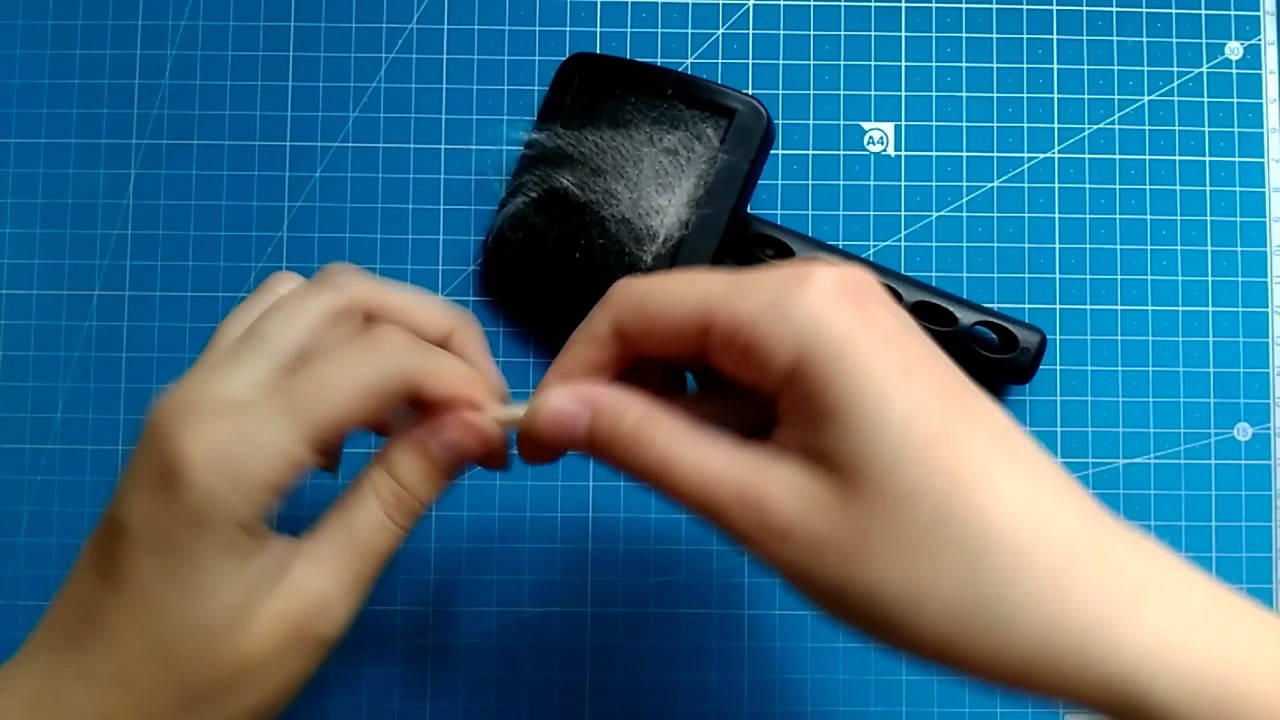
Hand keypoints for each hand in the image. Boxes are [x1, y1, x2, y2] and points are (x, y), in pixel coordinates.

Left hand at [0, 264, 511, 718]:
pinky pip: (269, 332)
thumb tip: (477, 426)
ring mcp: (187, 392)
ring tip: (426, 407)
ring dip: (382, 329)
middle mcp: (204, 392)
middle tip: (480, 403)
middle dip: (432, 330)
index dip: (458, 378)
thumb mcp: (314, 602)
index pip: (375, 355)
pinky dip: (334, 346)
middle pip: (342, 296)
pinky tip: (356, 422)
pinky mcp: (186, 409)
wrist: (80, 707)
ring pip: (304, 299)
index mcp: (233, 444)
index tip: (504, 433)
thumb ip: (396, 499)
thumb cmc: (197, 678)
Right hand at [516, 259, 1279, 718]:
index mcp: (796, 307)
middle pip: (679, 317)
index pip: (636, 306)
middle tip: (607, 478)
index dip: (573, 371)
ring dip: (684, 407)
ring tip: (707, 491)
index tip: (540, 446)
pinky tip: (755, 475)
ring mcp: (858, 320)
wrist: (1073, 599)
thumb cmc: (925, 563)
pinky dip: (736, 413)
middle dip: (627, 389)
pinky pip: (772, 365)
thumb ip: (645, 444)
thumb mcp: (761, 508)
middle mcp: (826, 289)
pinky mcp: (874, 358)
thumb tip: (554, 408)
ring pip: (722, 344)